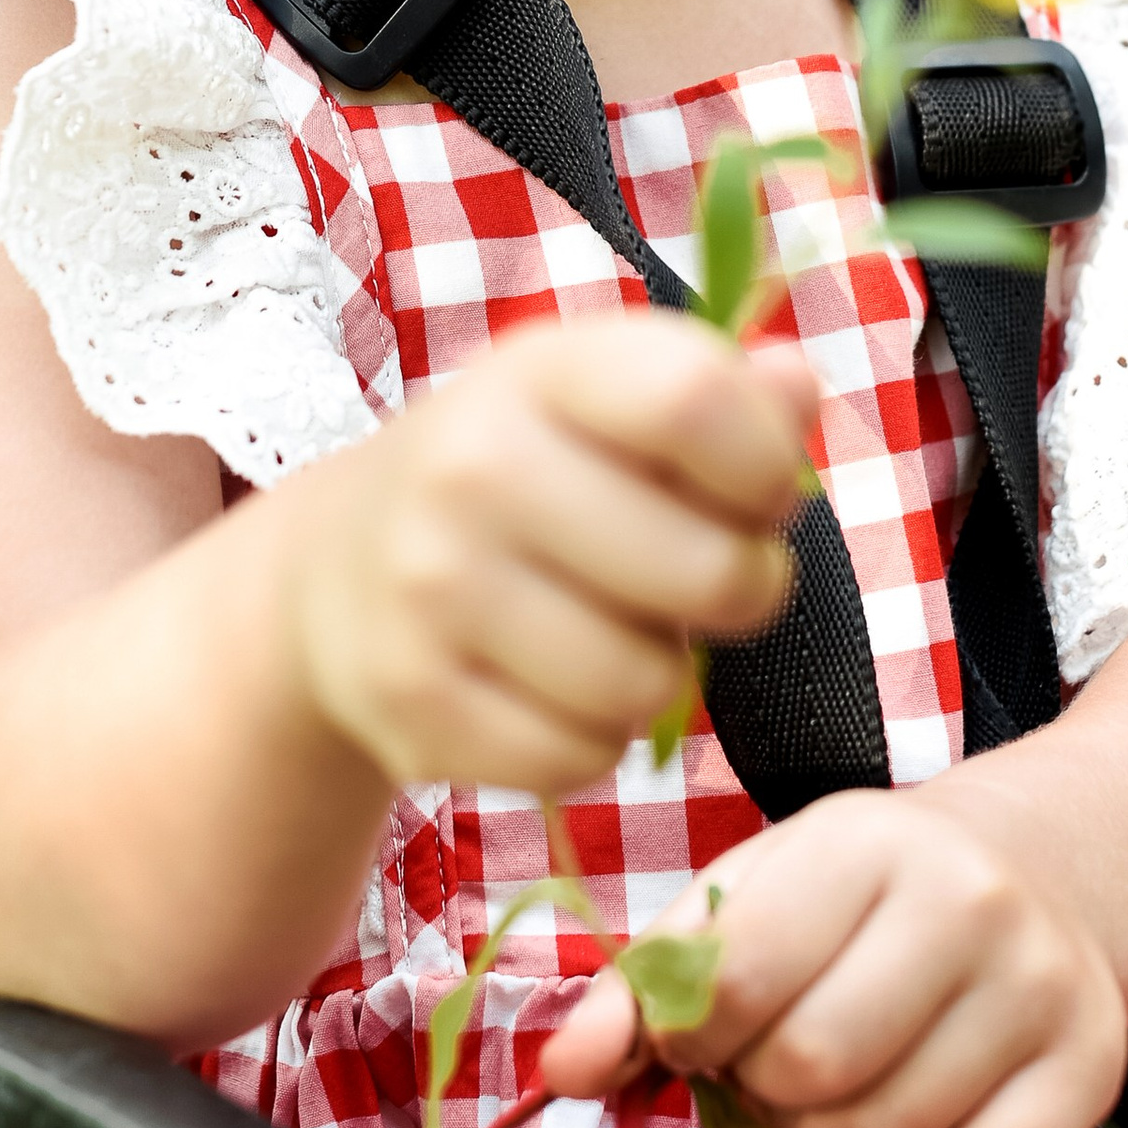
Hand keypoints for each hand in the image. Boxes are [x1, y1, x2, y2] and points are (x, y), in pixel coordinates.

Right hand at [287, 320, 809, 801]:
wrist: (332, 570)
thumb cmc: (514, 475)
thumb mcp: (601, 403)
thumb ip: (719, 393)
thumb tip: (796, 387)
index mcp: (538, 371)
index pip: (697, 400)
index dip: (766, 465)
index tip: (756, 494)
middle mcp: (471, 466)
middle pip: (707, 568)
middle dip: (737, 591)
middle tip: (700, 581)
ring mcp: (430, 588)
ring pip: (648, 684)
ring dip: (658, 675)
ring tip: (612, 633)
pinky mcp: (412, 702)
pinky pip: (580, 756)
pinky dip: (590, 738)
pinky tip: (551, 689)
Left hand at [542, 784, 1126, 1127]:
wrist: (1032, 873)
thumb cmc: (857, 899)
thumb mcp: (751, 898)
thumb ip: (649, 982)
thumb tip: (560, 1072)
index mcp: (864, 839)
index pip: (738, 974)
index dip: (688, 1034)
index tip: (694, 1035)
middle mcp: (971, 901)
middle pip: (809, 1067)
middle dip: (763, 1088)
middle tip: (776, 1059)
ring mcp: (1045, 987)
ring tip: (842, 1083)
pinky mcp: (1093, 1073)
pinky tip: (910, 1119)